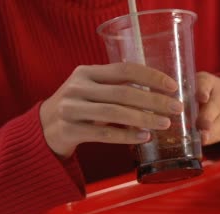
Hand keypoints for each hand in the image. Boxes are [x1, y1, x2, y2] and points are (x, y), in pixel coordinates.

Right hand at [40, 62, 183, 157]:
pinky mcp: (69, 130)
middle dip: (154, 100)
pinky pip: (104, 133)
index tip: (173, 85)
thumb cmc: (79, 108)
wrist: (43, 129)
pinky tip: (145, 137)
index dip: (151, 76)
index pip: (124, 69)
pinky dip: (127, 135)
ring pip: (115, 112)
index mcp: (86, 72)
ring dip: (144, 118)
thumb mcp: (92, 91)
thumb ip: (118, 88)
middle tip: (176, 107)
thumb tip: (160, 95)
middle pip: (123, 92)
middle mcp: (78, 87)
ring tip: (165, 123)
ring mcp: (71, 108)